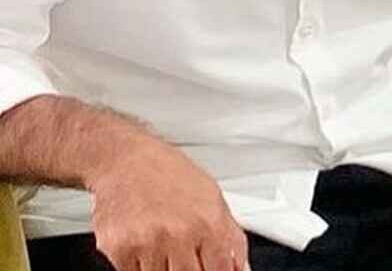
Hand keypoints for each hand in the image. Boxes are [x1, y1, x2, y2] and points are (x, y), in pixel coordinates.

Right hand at [88, 138, 247, 270]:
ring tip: (164, 247)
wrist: (127, 161)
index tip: (210, 268)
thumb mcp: (214, 199)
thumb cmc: (171, 177)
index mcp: (208, 223)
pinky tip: (145, 246)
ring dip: (164, 269)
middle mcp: (179, 234)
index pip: (221, 270)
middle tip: (185, 256)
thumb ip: (231, 238)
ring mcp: (149, 243)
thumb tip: (242, 268)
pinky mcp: (120, 249)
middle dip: (190, 270)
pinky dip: (140, 267)